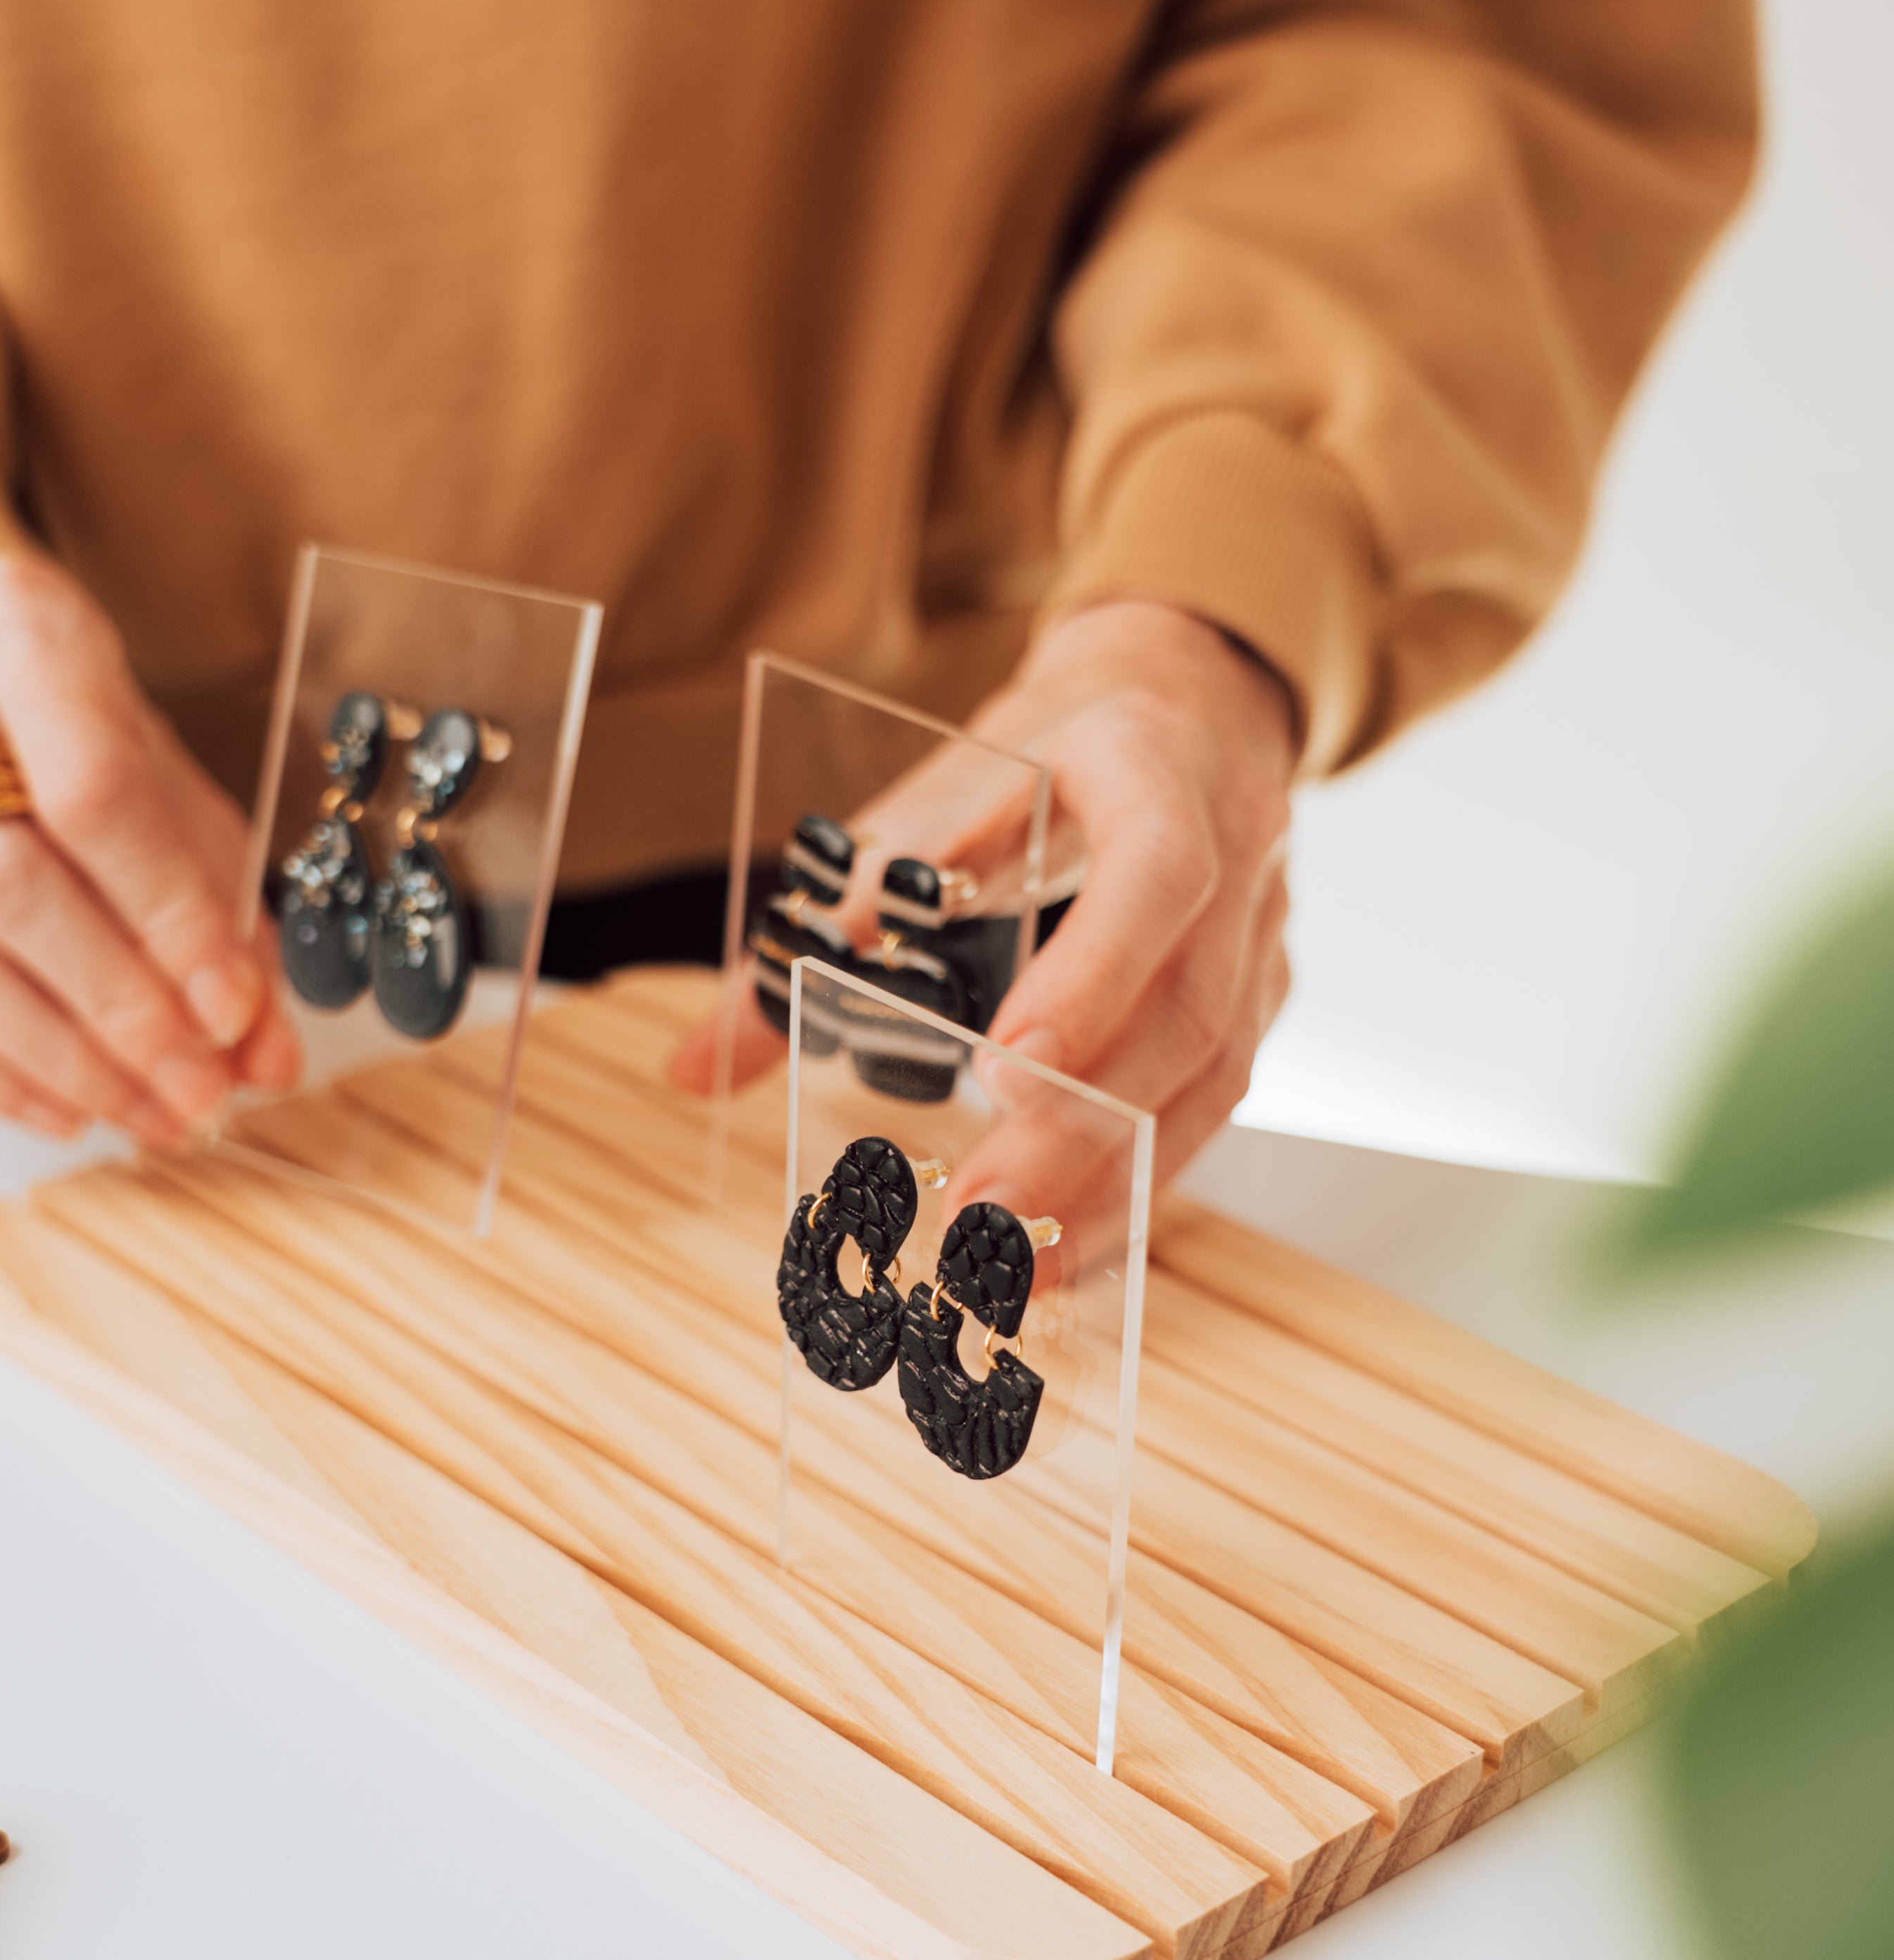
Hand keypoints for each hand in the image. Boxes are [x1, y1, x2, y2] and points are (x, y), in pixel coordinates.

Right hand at [0, 552, 300, 1140]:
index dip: (166, 915)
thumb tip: (265, 1056)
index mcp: (19, 634)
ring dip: (59, 1059)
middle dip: (117, 1007)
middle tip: (198, 1090)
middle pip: (10, 882)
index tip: (229, 1008)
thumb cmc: (83, 742)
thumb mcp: (176, 795)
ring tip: (153, 1114)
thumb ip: (228, 916)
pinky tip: (71, 1107)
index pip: (95, 790)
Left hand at [672, 597, 1293, 1226]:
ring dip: (1119, 1181)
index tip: (1004, 1068)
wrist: (1189, 696)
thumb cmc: (1059, 745)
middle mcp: (1239, 860)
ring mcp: (1264, 936)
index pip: (1155, 874)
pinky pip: (1213, 1103)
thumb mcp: (945, 788)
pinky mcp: (1262, 998)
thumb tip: (695, 1062)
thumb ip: (834, 907)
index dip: (1091, 975)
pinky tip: (1070, 1246)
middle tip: (984, 1209)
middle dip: (1085, 1125)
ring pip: (1215, 1075)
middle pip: (1189, 1009)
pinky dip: (1142, 1182)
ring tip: (1021, 1263)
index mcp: (1158, 774)